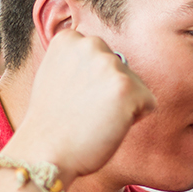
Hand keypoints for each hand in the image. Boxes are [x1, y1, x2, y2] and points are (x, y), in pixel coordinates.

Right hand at [5, 29, 154, 182]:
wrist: (45, 152)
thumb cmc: (51, 124)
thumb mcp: (55, 76)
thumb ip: (78, 62)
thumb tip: (106, 63)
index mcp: (70, 38)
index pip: (101, 56)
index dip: (91, 82)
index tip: (72, 98)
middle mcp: (90, 43)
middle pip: (121, 68)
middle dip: (109, 91)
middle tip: (83, 111)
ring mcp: (109, 63)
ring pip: (135, 86)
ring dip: (121, 105)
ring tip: (93, 119)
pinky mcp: (126, 86)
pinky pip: (148, 103)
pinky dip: (134, 119)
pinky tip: (107, 126)